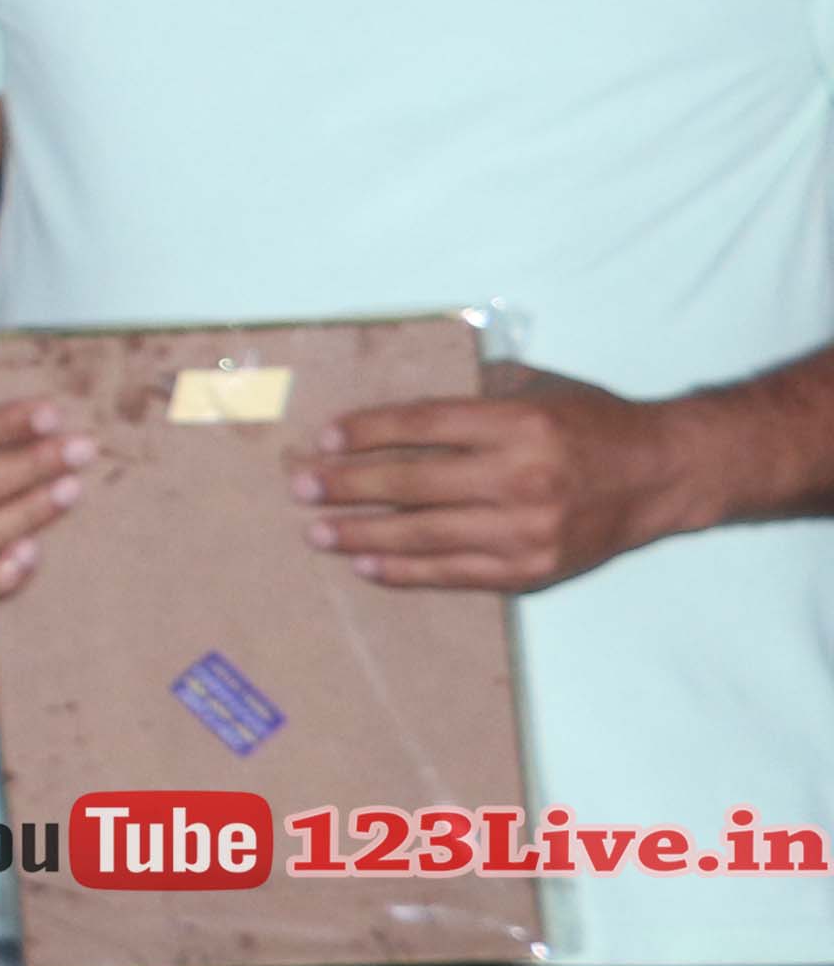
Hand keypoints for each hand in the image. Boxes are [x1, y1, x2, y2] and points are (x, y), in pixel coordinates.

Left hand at [303, 363, 712, 593]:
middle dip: (347, 485)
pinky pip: (453, 573)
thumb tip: (394, 412)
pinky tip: (365, 563)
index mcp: (520, 424)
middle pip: (412, 482)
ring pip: (424, 534)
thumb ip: (475, 401)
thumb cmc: (593, 425)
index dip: (366, 431)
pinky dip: (404, 570)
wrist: (664, 474)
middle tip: (301, 487)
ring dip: (361, 533)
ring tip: (317, 530)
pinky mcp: (532, 568)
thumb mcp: (540, 392)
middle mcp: (522, 477)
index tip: (324, 438)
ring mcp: (527, 529)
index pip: (423, 425)